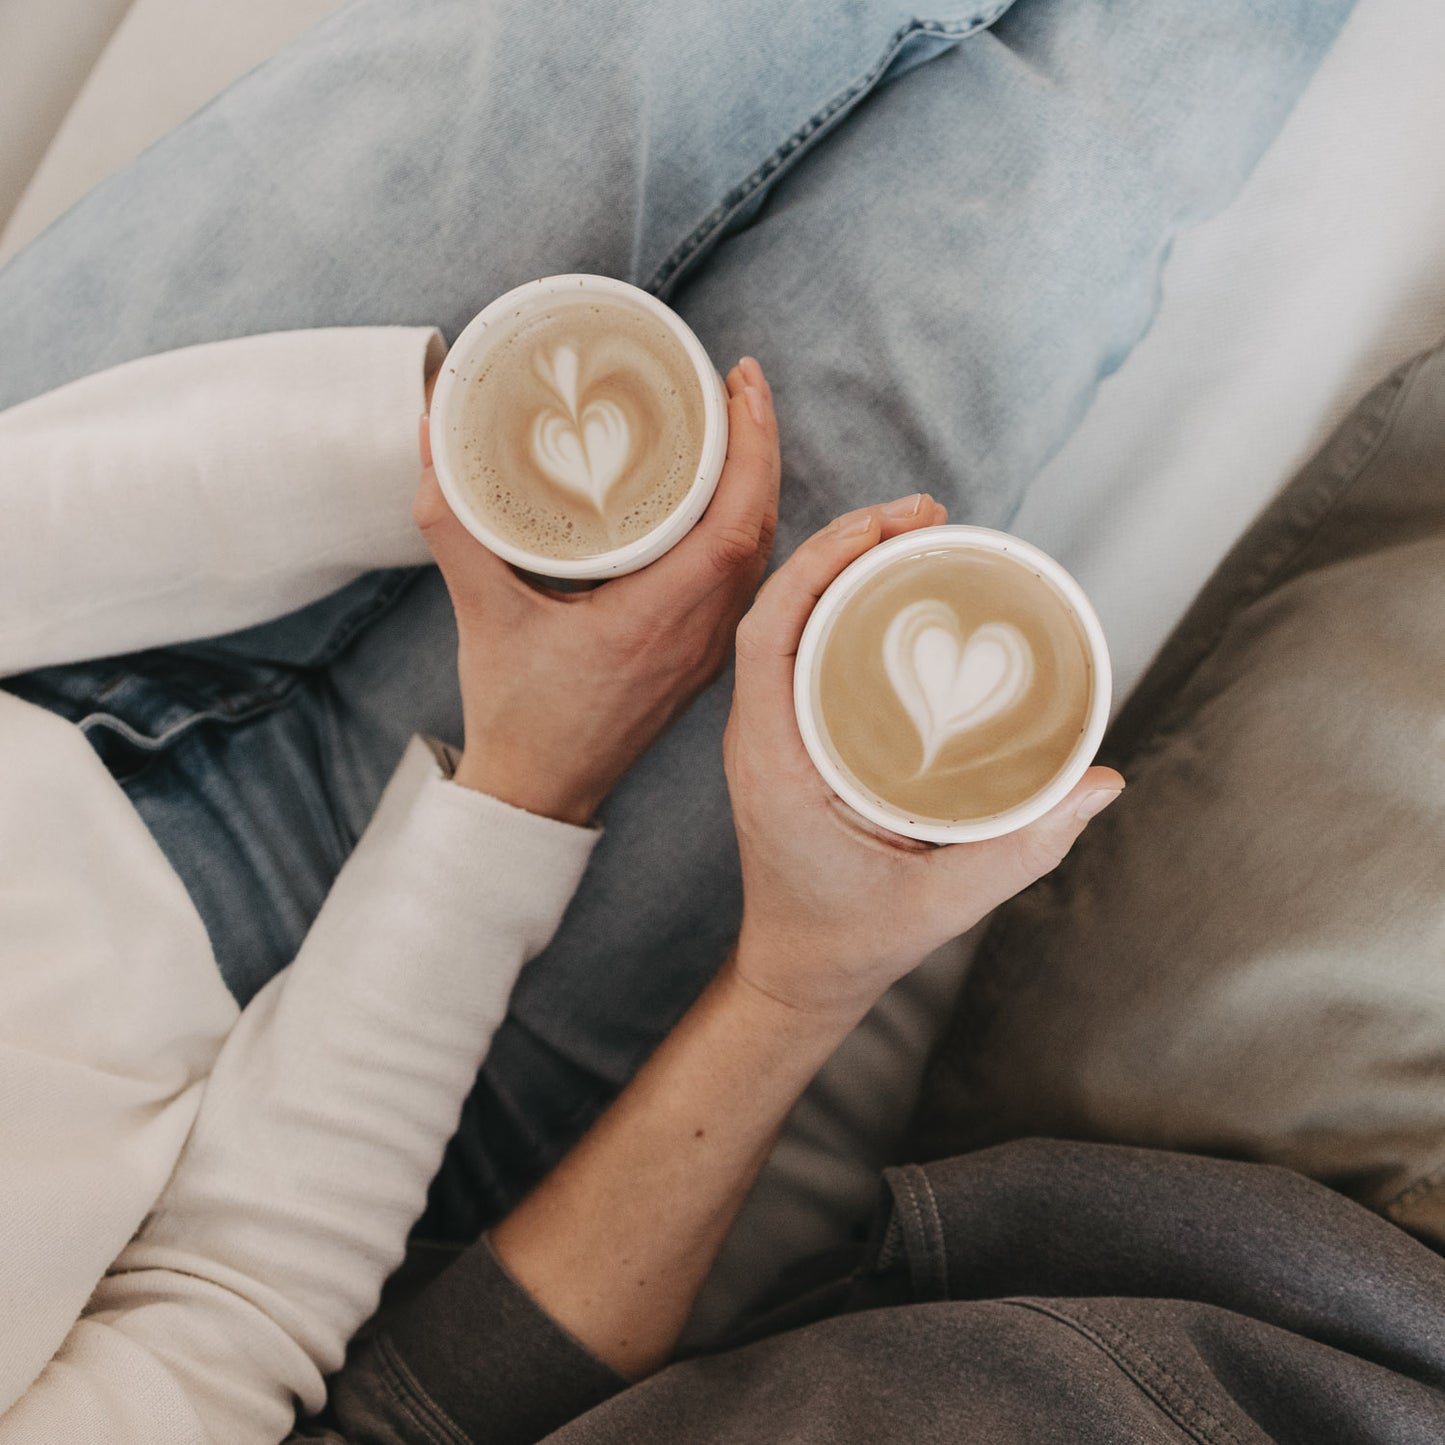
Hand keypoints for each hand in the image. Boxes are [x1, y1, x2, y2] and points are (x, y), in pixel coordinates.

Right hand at [416, 357, 779, 824]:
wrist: (536, 794)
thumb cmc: (516, 715)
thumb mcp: (480, 613)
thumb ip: (454, 524)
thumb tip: (431, 439)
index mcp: (657, 621)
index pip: (735, 524)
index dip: (752, 447)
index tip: (740, 384)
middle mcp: (697, 635)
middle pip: (760, 528)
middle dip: (760, 447)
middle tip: (736, 383)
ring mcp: (705, 651)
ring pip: (757, 555)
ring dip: (755, 486)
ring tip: (735, 425)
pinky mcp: (696, 658)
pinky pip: (740, 580)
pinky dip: (740, 527)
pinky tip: (719, 498)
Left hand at [723, 497, 1124, 1022]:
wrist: (799, 972)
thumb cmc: (852, 940)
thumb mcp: (942, 903)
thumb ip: (1023, 849)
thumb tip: (1103, 784)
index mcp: (774, 763)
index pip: (769, 635)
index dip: (818, 566)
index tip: (884, 526)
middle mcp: (761, 735)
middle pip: (782, 608)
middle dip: (845, 546)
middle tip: (926, 513)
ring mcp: (772, 733)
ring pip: (792, 623)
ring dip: (844, 570)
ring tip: (918, 534)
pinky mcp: (792, 738)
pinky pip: (807, 652)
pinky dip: (846, 609)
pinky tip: (899, 592)